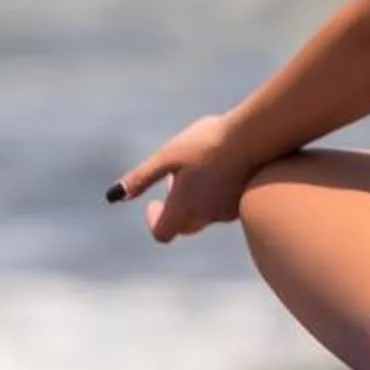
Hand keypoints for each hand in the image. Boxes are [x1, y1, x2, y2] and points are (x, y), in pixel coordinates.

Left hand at [111, 114, 252, 243]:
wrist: (254, 137)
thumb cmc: (206, 144)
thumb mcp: (166, 157)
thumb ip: (141, 179)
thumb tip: (114, 196)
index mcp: (182, 207)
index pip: (162, 233)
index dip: (154, 221)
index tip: (152, 204)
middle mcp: (205, 216)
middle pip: (184, 226)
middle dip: (175, 210)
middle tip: (175, 182)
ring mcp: (228, 211)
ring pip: (206, 216)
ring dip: (197, 201)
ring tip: (200, 169)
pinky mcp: (245, 201)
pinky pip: (225, 207)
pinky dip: (217, 195)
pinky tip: (223, 169)